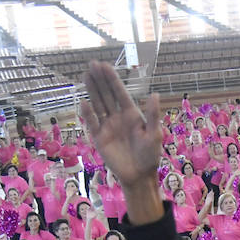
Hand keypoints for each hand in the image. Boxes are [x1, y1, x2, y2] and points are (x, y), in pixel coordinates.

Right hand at [81, 62, 163, 189]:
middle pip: (106, 95)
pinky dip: (88, 114)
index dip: (112, 79)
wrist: (139, 175)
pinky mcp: (99, 138)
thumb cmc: (150, 155)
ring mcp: (107, 126)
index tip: (104, 65)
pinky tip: (84, 102)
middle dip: (100, 80)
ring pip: (98, 104)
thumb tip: (155, 94)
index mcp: (132, 114)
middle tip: (92, 64)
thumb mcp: (154, 134)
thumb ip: (153, 115)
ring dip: (92, 90)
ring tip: (86, 75)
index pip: (120, 93)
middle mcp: (118, 117)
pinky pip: (92, 123)